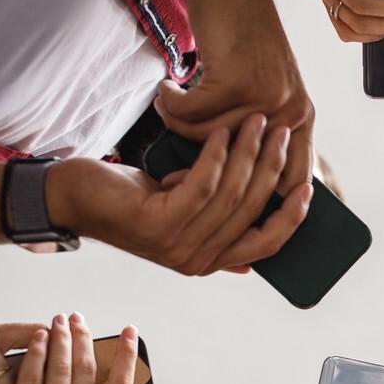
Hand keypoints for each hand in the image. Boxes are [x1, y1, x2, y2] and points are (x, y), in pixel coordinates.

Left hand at [0, 315, 152, 383]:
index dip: (126, 355)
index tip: (129, 332)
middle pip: (87, 370)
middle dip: (85, 338)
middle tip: (80, 318)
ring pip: (60, 369)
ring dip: (61, 339)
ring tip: (60, 319)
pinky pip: (30, 380)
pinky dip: (36, 355)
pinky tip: (38, 337)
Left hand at [48, 115, 311, 275]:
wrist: (75, 198)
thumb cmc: (131, 199)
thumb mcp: (182, 212)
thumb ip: (217, 226)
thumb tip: (259, 248)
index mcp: (209, 261)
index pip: (266, 243)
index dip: (291, 215)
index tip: (308, 185)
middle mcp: (195, 259)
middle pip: (252, 211)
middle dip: (273, 166)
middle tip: (282, 131)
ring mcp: (176, 246)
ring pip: (230, 195)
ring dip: (248, 153)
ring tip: (256, 122)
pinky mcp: (157, 223)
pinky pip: (201, 185)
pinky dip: (215, 155)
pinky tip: (221, 132)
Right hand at [157, 0, 312, 197]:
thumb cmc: (242, 39)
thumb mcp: (264, 89)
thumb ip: (260, 132)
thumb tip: (234, 187)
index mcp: (301, 119)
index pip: (291, 182)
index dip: (258, 201)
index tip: (220, 205)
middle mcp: (291, 112)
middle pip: (237, 166)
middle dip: (199, 165)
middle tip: (173, 160)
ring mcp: (268, 98)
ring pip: (207, 138)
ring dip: (177, 122)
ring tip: (171, 102)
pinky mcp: (239, 82)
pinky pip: (190, 114)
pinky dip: (171, 101)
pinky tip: (168, 86)